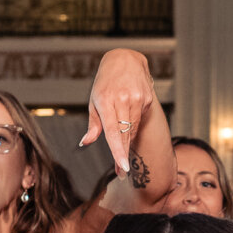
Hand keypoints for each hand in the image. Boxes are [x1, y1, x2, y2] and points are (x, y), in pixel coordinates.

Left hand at [81, 48, 154, 182]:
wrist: (124, 60)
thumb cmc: (105, 83)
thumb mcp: (94, 100)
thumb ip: (93, 124)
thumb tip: (85, 142)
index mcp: (105, 100)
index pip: (112, 132)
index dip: (118, 151)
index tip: (122, 167)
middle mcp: (122, 99)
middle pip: (125, 134)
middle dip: (122, 154)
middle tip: (121, 172)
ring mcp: (137, 98)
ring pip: (133, 129)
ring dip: (127, 140)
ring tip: (121, 148)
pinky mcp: (147, 98)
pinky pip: (139, 120)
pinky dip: (134, 125)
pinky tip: (129, 119)